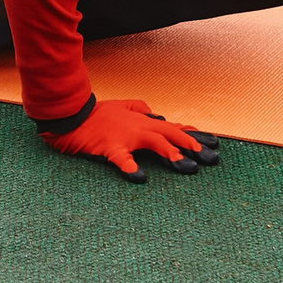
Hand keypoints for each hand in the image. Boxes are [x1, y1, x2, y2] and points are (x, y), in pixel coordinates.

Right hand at [40, 98, 218, 181]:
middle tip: (210, 158)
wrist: (69, 115)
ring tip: (187, 166)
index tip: (212, 143)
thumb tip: (155, 114)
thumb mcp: (119, 106)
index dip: (193, 134)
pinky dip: (130, 167)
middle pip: (170, 134)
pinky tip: (140, 177)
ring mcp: (124, 136)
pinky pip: (121, 157)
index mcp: (141, 120)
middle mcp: (137, 127)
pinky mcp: (108, 146)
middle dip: (192, 145)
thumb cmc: (93, 114)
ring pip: (153, 142)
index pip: (172, 127)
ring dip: (171, 153)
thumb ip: (138, 107)